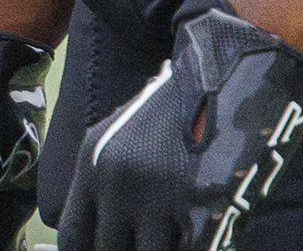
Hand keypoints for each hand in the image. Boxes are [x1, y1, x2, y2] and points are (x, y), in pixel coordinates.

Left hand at [57, 9, 302, 250]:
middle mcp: (117, 181)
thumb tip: (108, 228)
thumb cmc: (184, 105)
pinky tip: (202, 238)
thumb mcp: (127, 132)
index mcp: (94, 161)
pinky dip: (193, 249)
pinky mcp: (199, 207)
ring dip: (162, 249)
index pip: (73, 236)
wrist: (229, 70)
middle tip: (148, 241)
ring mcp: (157, 197)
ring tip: (173, 235)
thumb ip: (110, 179)